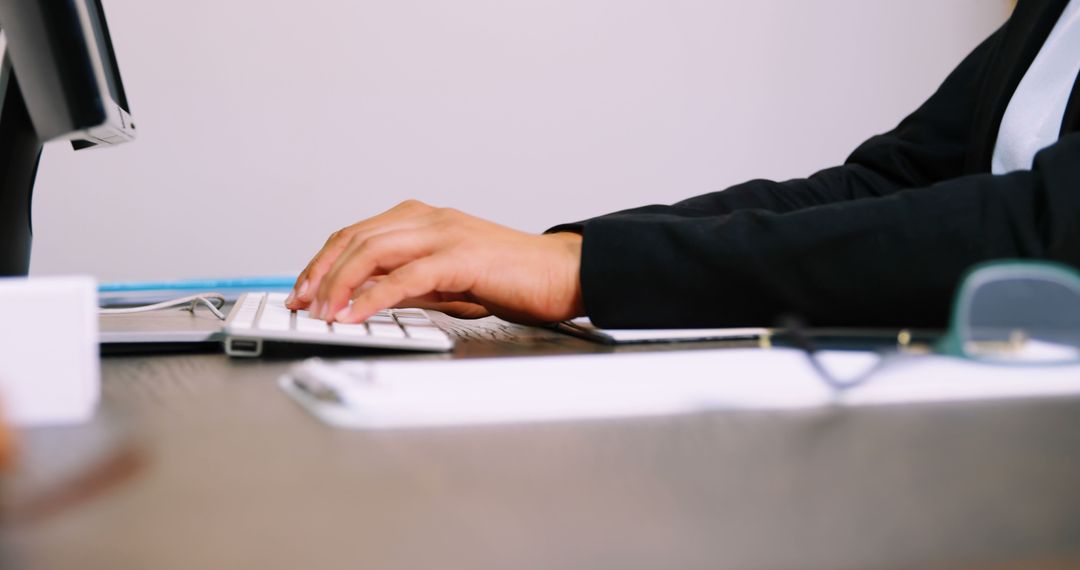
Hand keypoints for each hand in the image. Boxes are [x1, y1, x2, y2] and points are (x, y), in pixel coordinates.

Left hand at [285, 200, 584, 324]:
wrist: (563, 274)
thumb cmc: (513, 278)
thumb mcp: (449, 280)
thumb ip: (410, 283)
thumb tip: (368, 300)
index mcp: (425, 219)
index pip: (357, 233)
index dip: (323, 261)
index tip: (303, 290)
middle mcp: (430, 219)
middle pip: (355, 238)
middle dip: (320, 273)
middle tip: (301, 304)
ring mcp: (445, 234)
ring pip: (372, 251)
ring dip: (339, 284)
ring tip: (321, 313)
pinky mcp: (461, 258)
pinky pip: (404, 277)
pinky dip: (373, 297)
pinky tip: (355, 316)